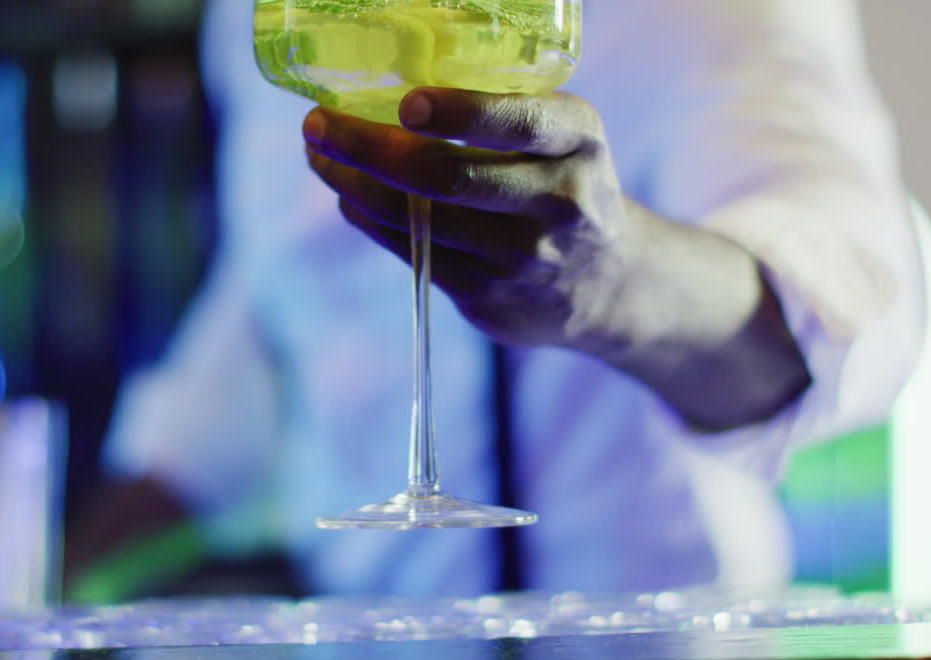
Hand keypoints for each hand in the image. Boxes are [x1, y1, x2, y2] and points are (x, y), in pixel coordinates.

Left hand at [302, 88, 809, 429]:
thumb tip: (389, 91)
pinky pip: (417, 254)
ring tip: (322, 158)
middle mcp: (560, 200)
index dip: (461, 112)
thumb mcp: (564, 141)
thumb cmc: (565, 188)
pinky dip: (373, 222)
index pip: (522, 122)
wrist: (610, 285)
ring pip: (422, 220)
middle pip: (451, 176)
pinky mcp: (492, 297)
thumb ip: (503, 117)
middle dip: (372, 148)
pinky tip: (352, 198)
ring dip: (356, 185)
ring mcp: (525, 257)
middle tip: (320, 125)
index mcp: (580, 142)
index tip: (407, 103)